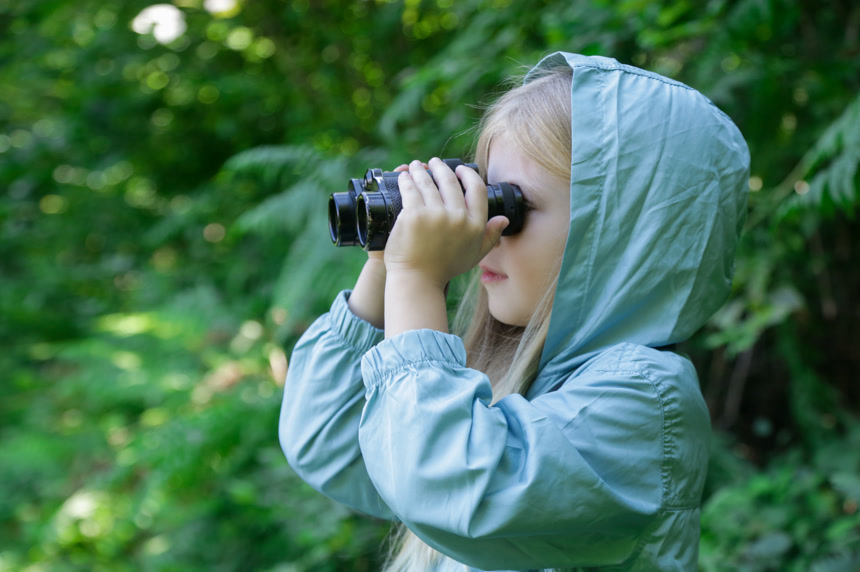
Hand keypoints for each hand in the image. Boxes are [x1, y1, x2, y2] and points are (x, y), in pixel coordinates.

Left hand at [383, 157, 508, 289]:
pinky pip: (410, 189)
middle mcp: (458, 218)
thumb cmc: (444, 269)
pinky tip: (404, 176)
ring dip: (421, 170)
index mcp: (474, 225)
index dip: (468, 175)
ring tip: (416, 167)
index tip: (459, 169)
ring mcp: (435, 215)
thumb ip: (491, 237)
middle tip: (433, 162)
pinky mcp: (414, 215)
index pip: (477, 189)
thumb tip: (504, 220)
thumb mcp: (474, 255)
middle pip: (450, 182)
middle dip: (441, 167)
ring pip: (428, 182)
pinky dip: (406, 180)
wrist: (417, 280)